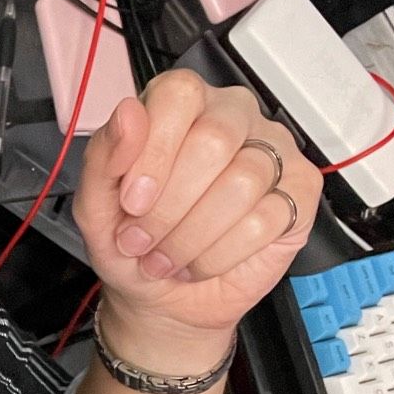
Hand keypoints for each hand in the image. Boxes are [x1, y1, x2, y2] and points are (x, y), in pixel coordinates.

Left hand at [74, 69, 321, 355]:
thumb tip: (128, 114)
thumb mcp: (95, 206)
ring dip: (192, 236)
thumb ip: (104, 156)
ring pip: (243, 183)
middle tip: (143, 240)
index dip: (153, 152)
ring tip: (167, 256)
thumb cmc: (131, 244)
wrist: (161, 298)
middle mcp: (231, 117)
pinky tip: (202, 261)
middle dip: (169, 206)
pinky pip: (268, 218)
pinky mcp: (298, 193)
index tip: (132, 200)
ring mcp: (271, 151)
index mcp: (180, 105)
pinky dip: (222, 253)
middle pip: (214, 140)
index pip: (178, 95)